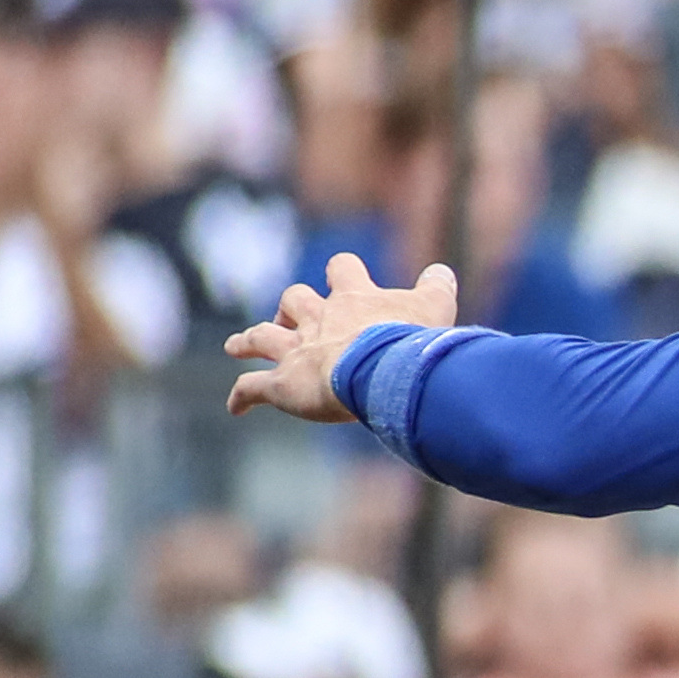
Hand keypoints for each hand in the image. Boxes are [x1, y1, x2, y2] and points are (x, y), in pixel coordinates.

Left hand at [227, 252, 459, 425]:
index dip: (345, 273)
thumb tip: (442, 271)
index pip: (344, 269)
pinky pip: (253, 388)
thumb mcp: (435, 308)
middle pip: (295, 299)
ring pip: (261, 336)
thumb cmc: (411, 341)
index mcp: (354, 299)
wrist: (382, 371)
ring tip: (236, 346)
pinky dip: (242, 396)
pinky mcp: (283, 385)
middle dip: (292, 308)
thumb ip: (437, 288)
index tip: (346, 277)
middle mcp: (319, 320)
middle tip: (293, 319)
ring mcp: (297, 351)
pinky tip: (235, 408)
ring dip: (248, 341)